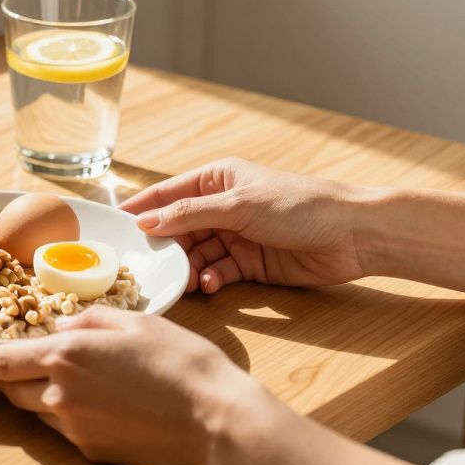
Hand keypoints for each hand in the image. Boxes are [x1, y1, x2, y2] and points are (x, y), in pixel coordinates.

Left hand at [0, 307, 270, 464]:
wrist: (215, 420)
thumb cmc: (181, 363)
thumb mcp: (134, 321)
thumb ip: (88, 320)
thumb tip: (59, 325)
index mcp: (67, 353)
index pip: (1, 361)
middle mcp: (61, 393)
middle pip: (10, 389)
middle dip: (5, 377)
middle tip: (12, 365)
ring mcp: (74, 426)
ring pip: (34, 410)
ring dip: (34, 395)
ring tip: (60, 380)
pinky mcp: (91, 450)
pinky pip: (60, 429)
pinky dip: (61, 414)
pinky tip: (90, 401)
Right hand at [119, 157, 368, 292]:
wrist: (352, 235)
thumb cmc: (298, 204)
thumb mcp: (238, 205)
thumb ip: (190, 214)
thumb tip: (147, 221)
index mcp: (217, 178)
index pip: (168, 192)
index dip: (141, 208)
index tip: (112, 226)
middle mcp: (222, 205)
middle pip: (179, 227)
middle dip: (164, 246)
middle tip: (145, 265)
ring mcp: (236, 235)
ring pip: (196, 253)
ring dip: (187, 267)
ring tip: (183, 280)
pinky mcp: (250, 263)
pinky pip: (218, 272)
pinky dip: (210, 280)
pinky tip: (208, 286)